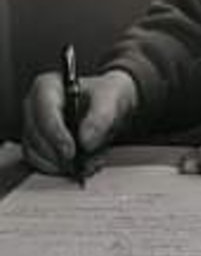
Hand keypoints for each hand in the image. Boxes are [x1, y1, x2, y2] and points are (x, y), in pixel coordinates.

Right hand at [22, 67, 138, 175]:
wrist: (109, 104)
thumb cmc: (105, 94)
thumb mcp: (111, 98)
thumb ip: (101, 116)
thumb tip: (86, 140)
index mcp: (47, 87)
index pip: (44, 113)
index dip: (56, 135)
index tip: (71, 151)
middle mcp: (34, 107)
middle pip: (36, 137)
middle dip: (60, 154)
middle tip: (82, 162)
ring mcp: (33, 126)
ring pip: (35, 154)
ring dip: (61, 164)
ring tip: (86, 163)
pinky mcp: (37, 144)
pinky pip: (40, 163)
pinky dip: (60, 168)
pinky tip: (80, 166)